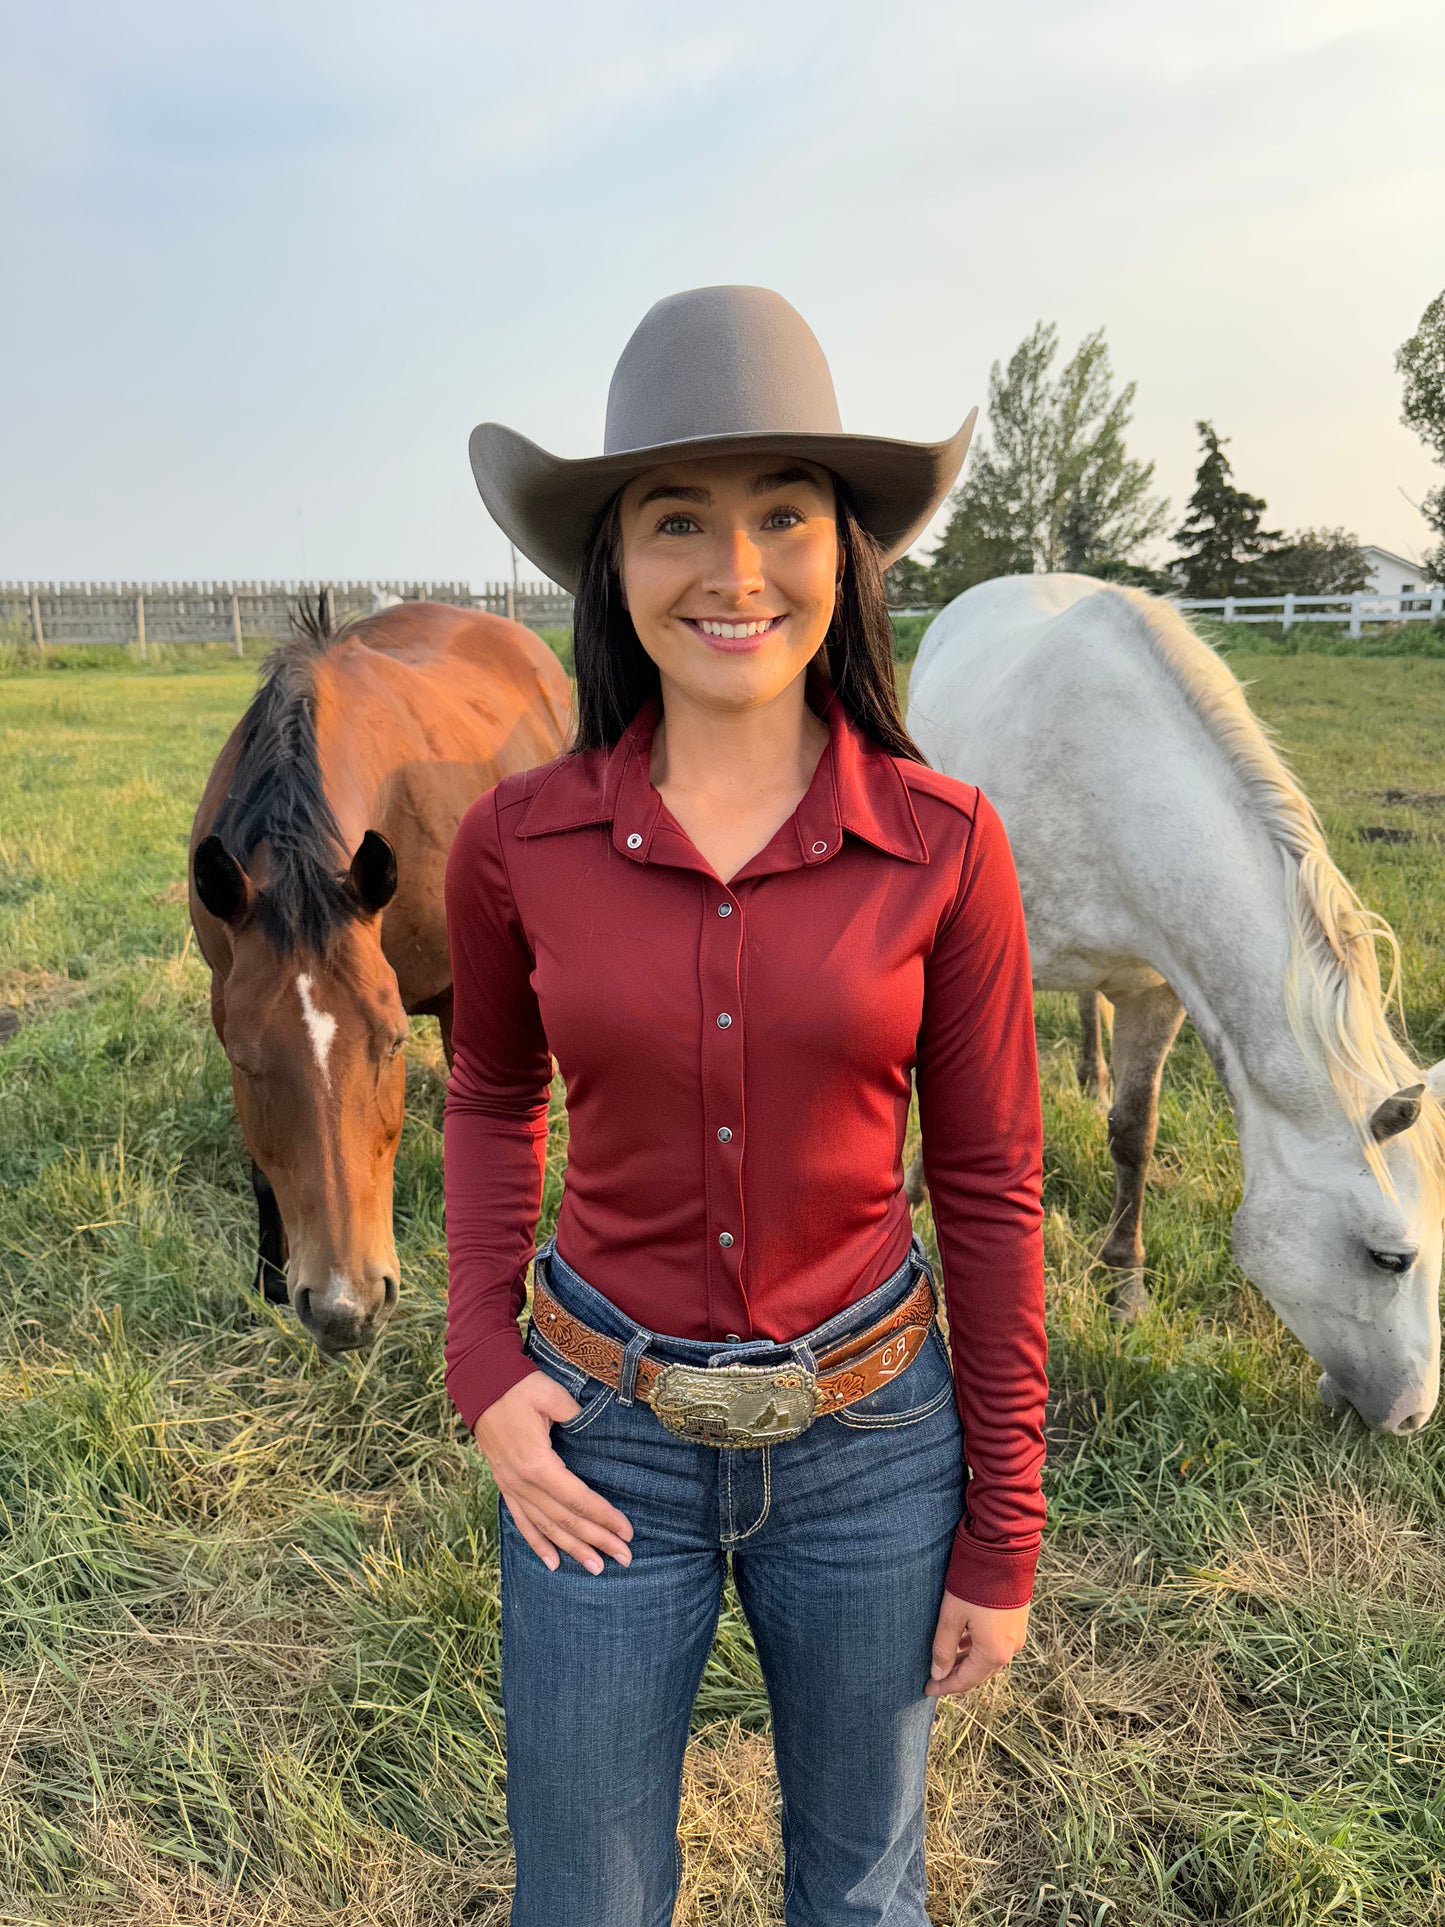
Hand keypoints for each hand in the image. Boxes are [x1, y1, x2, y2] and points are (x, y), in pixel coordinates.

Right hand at [472, 1368, 633, 1576]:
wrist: (479, 1384)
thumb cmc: (519, 1386)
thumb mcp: (552, 1395)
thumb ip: (577, 1416)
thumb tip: (601, 1431)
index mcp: (537, 1463)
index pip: (577, 1499)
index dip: (603, 1517)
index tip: (627, 1531)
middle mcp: (522, 1482)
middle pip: (564, 1519)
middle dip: (596, 1540)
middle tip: (624, 1557)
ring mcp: (510, 1486)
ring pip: (545, 1526)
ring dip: (572, 1548)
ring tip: (596, 1568)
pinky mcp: (504, 1484)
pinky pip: (521, 1520)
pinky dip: (537, 1543)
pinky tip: (553, 1562)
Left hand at [925, 1591, 1028, 1696]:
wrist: (1004, 1553)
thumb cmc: (974, 1584)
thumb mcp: (951, 1615)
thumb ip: (944, 1648)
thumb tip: (938, 1674)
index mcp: (993, 1653)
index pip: (965, 1681)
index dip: (944, 1687)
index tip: (927, 1689)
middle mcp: (1009, 1650)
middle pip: (979, 1673)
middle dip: (956, 1677)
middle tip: (934, 1678)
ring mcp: (1017, 1636)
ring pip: (989, 1659)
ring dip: (968, 1662)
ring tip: (946, 1661)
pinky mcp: (1018, 1622)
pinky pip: (997, 1645)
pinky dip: (979, 1649)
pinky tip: (964, 1641)